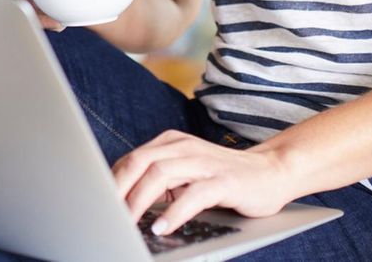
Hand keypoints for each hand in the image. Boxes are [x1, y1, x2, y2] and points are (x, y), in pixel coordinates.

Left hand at [112, 130, 295, 236]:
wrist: (273, 171)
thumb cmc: (225, 178)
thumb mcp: (186, 175)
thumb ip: (160, 183)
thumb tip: (124, 206)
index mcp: (171, 143)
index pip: (131, 159)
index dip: (112, 182)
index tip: (98, 205)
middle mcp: (184, 147)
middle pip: (139, 162)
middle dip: (118, 190)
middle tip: (106, 215)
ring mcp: (204, 162)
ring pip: (160, 174)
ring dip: (139, 201)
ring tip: (128, 223)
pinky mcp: (223, 180)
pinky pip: (193, 195)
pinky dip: (174, 212)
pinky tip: (162, 227)